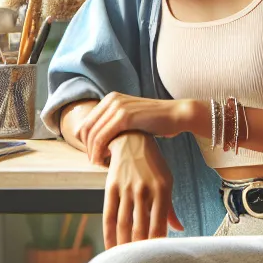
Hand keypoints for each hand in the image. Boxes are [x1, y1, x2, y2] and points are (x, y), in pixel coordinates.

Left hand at [74, 93, 203, 165]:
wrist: (177, 115)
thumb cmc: (156, 121)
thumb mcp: (132, 119)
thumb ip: (116, 124)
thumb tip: (101, 141)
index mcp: (111, 98)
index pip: (86, 123)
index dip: (85, 142)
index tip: (94, 155)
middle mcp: (111, 99)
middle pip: (86, 129)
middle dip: (87, 148)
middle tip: (95, 162)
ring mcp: (117, 106)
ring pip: (93, 134)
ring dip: (92, 152)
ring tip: (99, 164)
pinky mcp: (124, 116)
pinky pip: (102, 137)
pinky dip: (99, 151)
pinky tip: (104, 161)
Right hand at [102, 132, 182, 246]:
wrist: (131, 139)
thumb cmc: (153, 166)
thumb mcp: (166, 182)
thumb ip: (170, 208)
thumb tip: (180, 230)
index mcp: (162, 190)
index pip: (160, 224)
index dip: (157, 244)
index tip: (156, 260)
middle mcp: (144, 190)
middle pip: (141, 227)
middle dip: (140, 250)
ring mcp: (126, 189)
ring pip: (124, 224)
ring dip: (124, 246)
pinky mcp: (111, 187)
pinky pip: (109, 216)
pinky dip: (109, 235)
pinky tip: (111, 249)